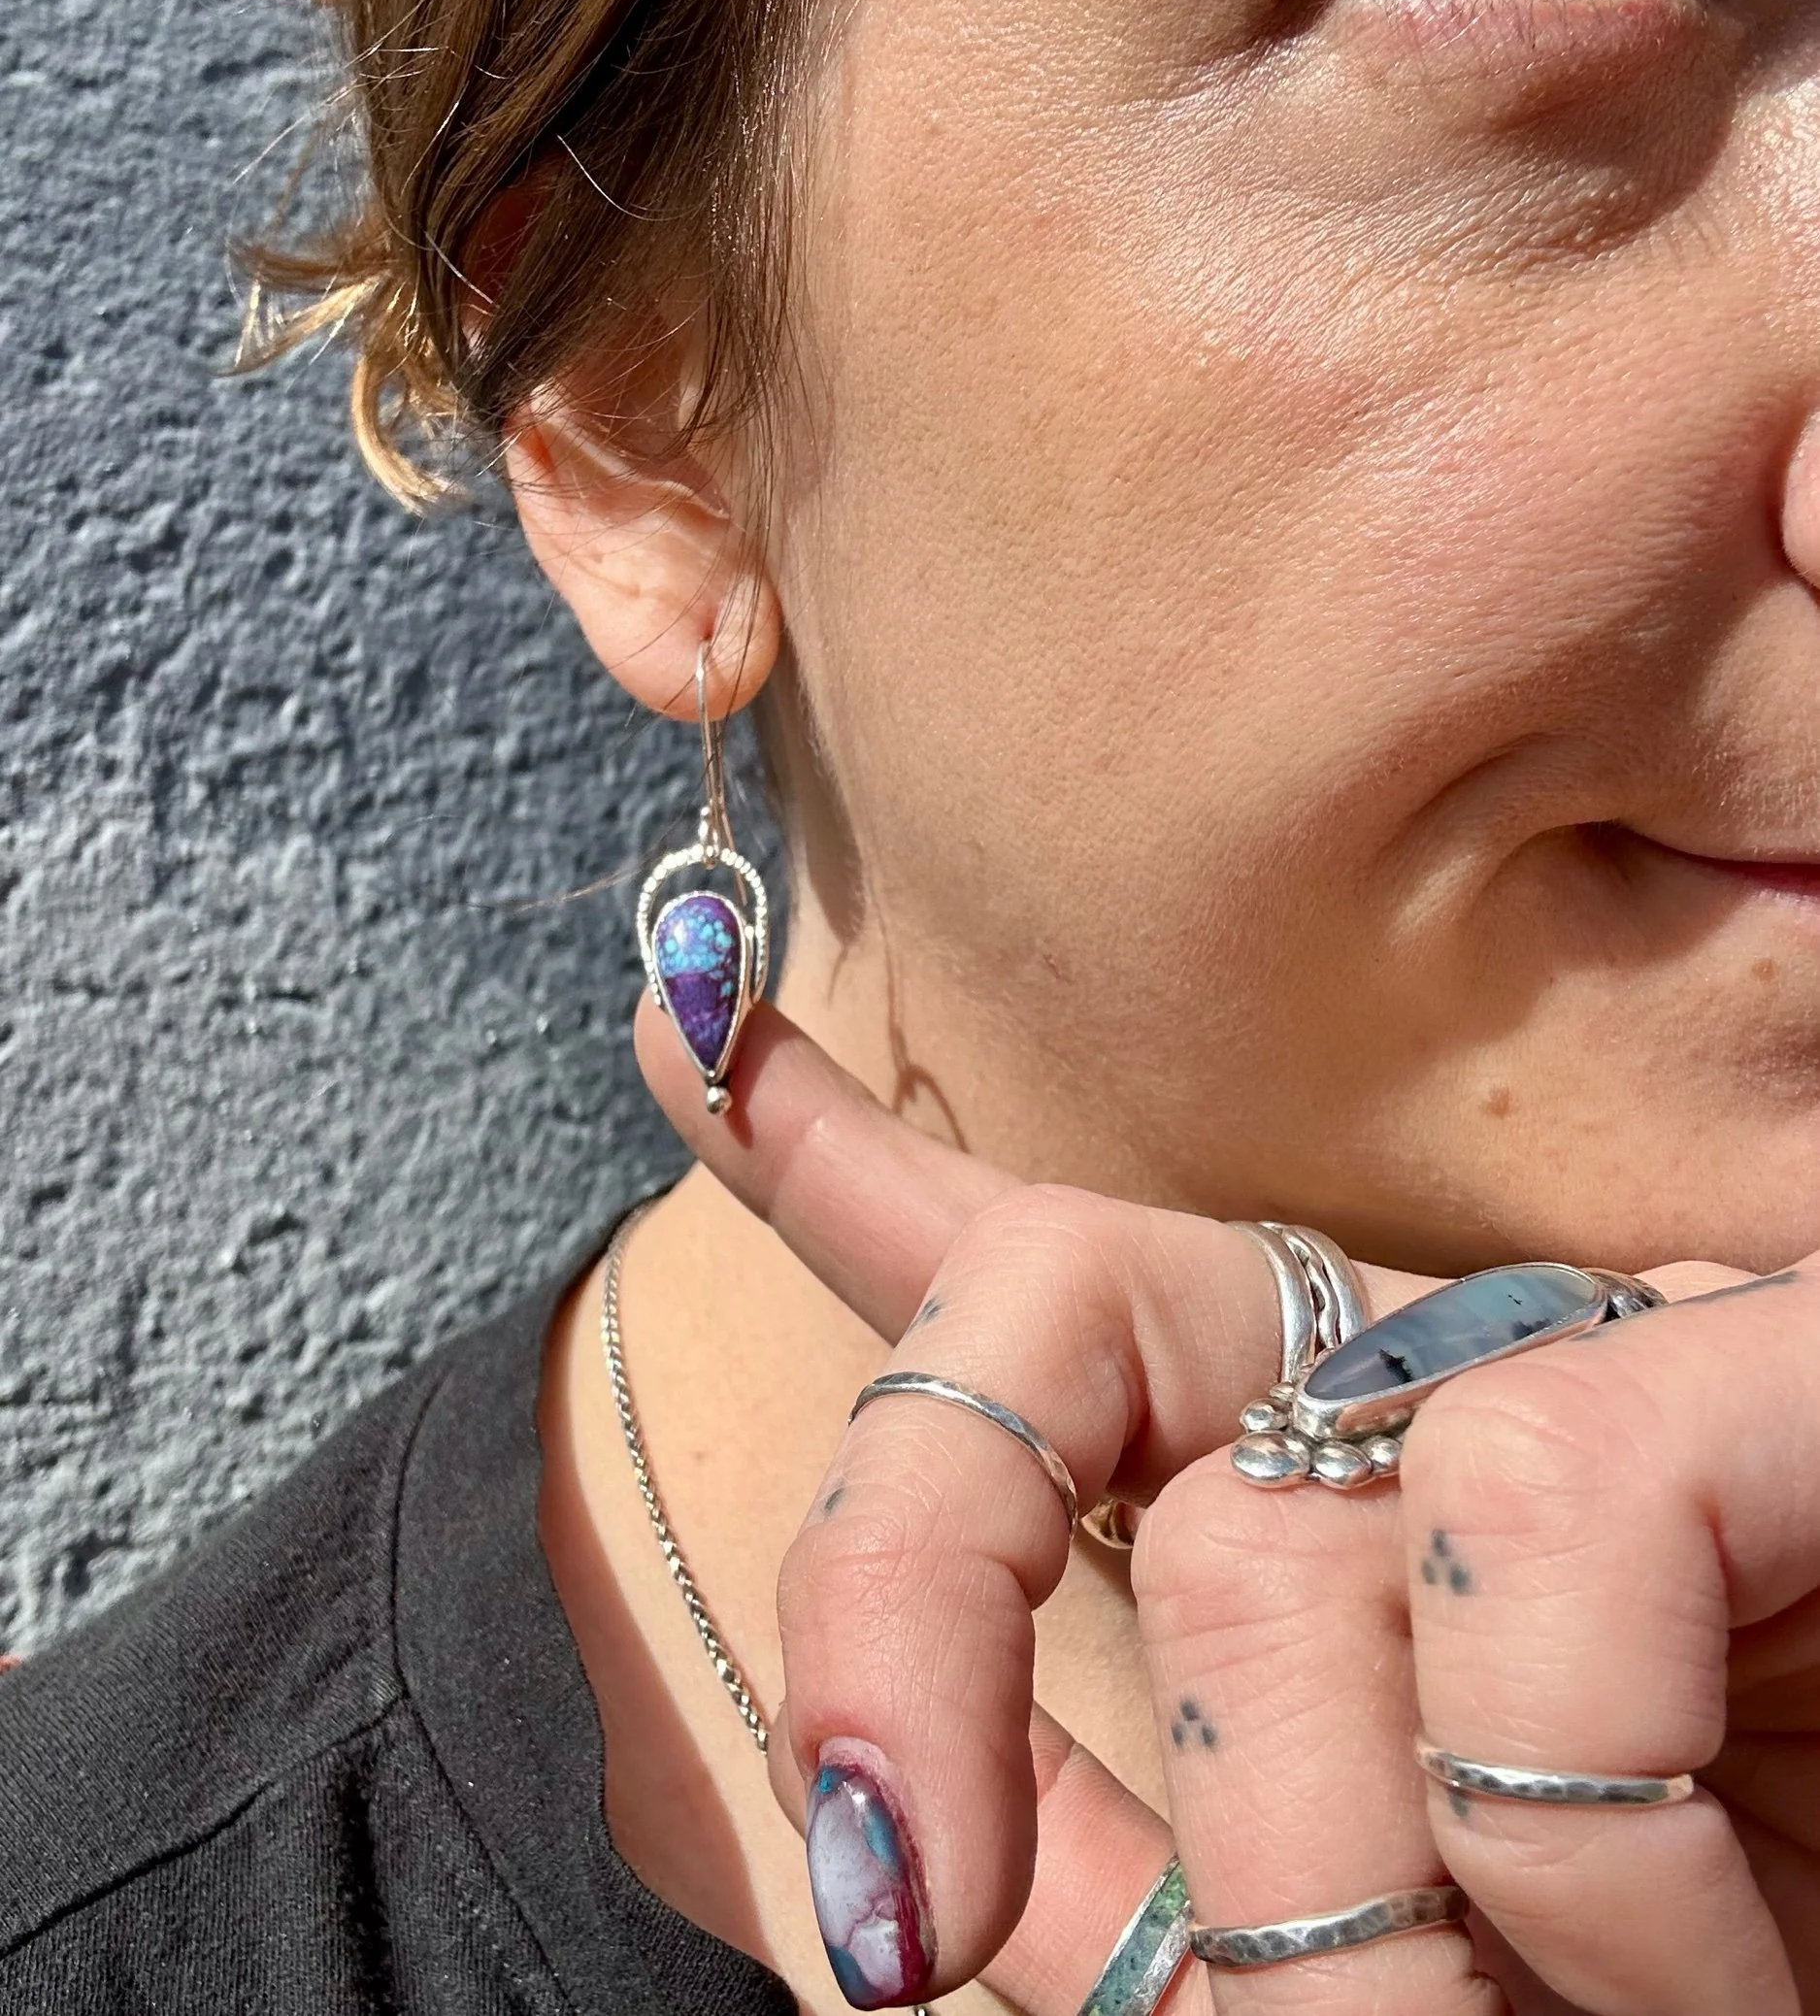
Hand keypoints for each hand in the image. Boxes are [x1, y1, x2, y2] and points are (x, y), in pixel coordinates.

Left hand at [642, 999, 1818, 2014]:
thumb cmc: (1707, 1936)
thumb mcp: (1374, 1922)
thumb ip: (1132, 1857)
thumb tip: (913, 1842)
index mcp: (1326, 1468)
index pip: (1042, 1272)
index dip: (845, 1160)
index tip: (681, 1042)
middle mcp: (1430, 1360)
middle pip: (1041, 1325)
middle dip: (901, 1620)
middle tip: (893, 1936)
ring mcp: (1597, 1341)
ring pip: (1260, 1546)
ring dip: (1341, 1927)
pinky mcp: (1778, 1355)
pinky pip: (1533, 1543)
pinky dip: (1582, 1851)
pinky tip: (1698, 1975)